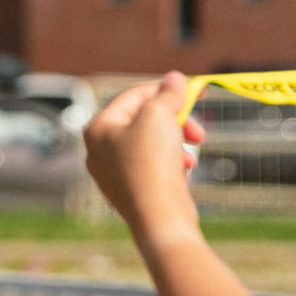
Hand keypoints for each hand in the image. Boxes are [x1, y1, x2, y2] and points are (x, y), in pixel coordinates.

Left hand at [81, 75, 203, 242]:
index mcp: (97, 128)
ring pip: (151, 144)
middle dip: (175, 121)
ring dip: (177, 143)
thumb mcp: (160, 115)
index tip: (194, 92)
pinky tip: (185, 171)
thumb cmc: (152, 162)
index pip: (133, 96)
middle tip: (198, 130)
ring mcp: (113, 174)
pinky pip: (153, 166)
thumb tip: (174, 77)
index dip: (164, 89)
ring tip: (191, 155)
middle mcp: (99, 151)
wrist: (159, 218)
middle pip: (143, 120)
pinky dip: (171, 163)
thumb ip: (168, 93)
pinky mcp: (131, 192)